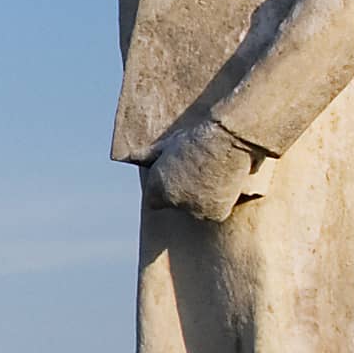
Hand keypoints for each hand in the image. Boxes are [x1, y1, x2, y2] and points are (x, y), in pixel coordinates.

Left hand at [142, 113, 261, 220]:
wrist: (226, 140)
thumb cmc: (196, 138)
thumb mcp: (168, 144)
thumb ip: (147, 156)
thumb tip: (127, 157)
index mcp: (158, 186)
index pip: (153, 200)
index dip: (164, 190)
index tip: (175, 179)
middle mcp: (173, 201)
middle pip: (175, 204)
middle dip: (182, 193)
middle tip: (197, 173)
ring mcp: (195, 209)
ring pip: (196, 209)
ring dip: (200, 199)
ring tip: (211, 175)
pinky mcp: (215, 213)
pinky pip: (214, 212)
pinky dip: (217, 203)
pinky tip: (222, 184)